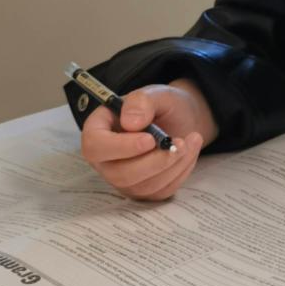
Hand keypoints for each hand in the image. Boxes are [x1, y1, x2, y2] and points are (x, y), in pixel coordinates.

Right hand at [80, 79, 218, 200]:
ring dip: (171, 166)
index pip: (95, 146)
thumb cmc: (162, 106)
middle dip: (154, 162)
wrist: (182, 119)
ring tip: (189, 142)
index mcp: (99, 129)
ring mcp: (123, 177)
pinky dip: (179, 173)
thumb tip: (131, 123)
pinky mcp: (143, 190)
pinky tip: (188, 153)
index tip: (150, 140)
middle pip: (119, 174)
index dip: (121, 147)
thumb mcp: (155, 94)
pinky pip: (159, 192)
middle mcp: (106, 158)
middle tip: (179, 143)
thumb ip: (141, 102)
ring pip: (142, 186)